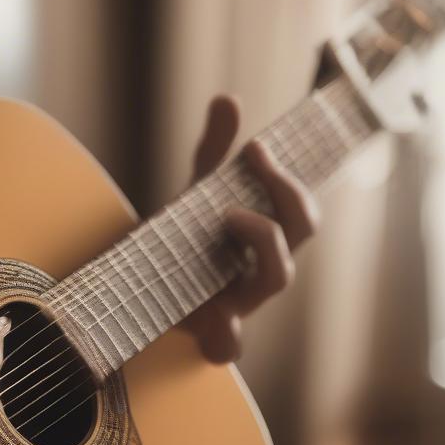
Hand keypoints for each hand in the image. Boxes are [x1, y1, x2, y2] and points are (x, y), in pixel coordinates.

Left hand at [181, 95, 319, 362]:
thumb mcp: (194, 199)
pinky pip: (229, 345)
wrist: (145, 295)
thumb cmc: (182, 247)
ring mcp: (240, 301)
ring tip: (228, 214)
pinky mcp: (212, 332)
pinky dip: (226, 336)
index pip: (298, 211)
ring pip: (278, 277)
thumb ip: (211, 154)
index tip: (254, 145)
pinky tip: (216, 321)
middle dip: (285, 193)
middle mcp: (260, 269)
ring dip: (264, 239)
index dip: (287, 180)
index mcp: (264, 240)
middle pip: (299, 234)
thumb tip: (227, 99)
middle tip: (254, 158)